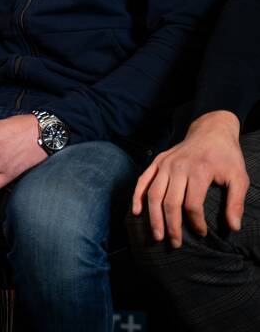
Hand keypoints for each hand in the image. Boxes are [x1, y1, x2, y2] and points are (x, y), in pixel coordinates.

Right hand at [131, 110, 248, 246]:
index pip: (192, 204)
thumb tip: (233, 228)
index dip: (196, 223)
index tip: (201, 233)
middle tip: (175, 244)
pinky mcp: (158, 160)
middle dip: (171, 226)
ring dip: (153, 217)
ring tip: (157, 236)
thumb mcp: (239, 177)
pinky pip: (143, 179)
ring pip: (154, 193)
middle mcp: (178, 166)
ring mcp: (165, 163)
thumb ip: (236, 202)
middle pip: (170, 202)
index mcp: (199, 170)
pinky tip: (136, 212)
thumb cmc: (226, 156)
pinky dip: (137, 196)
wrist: (211, 130)